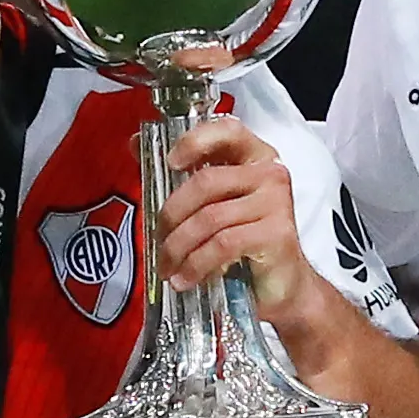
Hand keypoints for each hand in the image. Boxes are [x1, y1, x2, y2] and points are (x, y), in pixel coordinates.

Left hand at [151, 117, 323, 335]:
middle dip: (172, 214)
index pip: (227, 131)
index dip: (195, 142)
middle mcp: (270, 174)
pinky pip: (223, 245)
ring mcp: (276, 204)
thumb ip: (182, 175)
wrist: (282, 286)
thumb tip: (136, 145)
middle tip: (158, 240)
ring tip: (168, 267)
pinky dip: (196, 264)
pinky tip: (185, 278)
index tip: (170, 162)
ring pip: (210, 218)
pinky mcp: (277, 235)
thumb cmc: (246, 243)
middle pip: (206, 182)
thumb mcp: (213, 205)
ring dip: (179, 247)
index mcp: (254, 158)